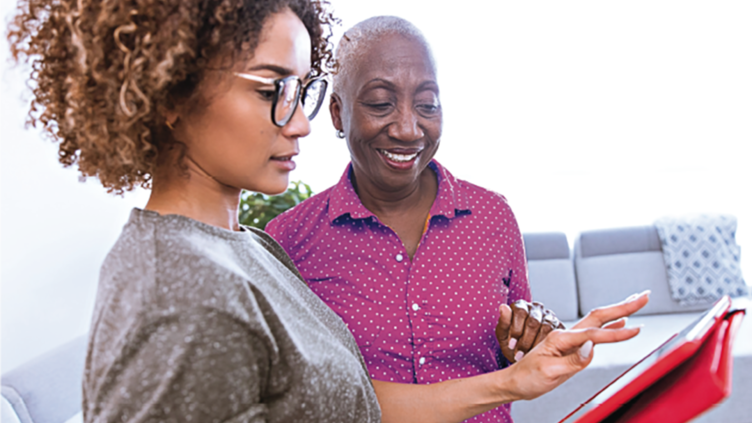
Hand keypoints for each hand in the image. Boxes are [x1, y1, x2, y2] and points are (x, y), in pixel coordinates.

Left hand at [496, 300, 564, 363]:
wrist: (524, 354)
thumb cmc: (512, 343)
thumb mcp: (503, 335)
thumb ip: (503, 322)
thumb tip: (503, 307)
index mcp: (521, 306)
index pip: (520, 311)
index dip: (516, 330)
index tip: (511, 344)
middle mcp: (536, 308)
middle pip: (533, 321)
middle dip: (525, 340)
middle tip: (519, 353)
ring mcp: (549, 316)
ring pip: (546, 327)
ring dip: (536, 344)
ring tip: (528, 355)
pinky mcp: (559, 325)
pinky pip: (556, 334)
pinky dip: (547, 345)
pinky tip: (539, 354)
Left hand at [502, 291, 649, 400]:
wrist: (515, 382)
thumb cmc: (528, 377)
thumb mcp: (549, 372)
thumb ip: (573, 360)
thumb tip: (592, 348)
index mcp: (561, 339)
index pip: (594, 334)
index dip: (616, 333)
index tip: (636, 330)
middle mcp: (566, 335)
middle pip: (599, 316)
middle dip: (623, 306)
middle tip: (644, 296)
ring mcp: (570, 340)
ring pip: (599, 321)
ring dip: (620, 311)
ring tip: (637, 302)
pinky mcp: (572, 347)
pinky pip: (595, 333)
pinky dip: (611, 325)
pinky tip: (621, 322)